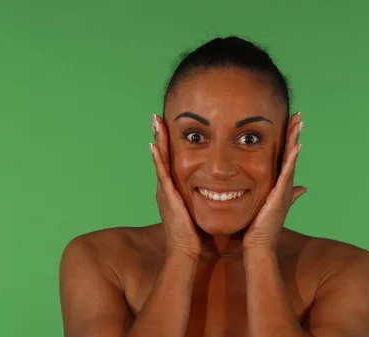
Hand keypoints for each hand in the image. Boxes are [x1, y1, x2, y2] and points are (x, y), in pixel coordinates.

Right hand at [150, 114, 201, 258]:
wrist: (185, 252)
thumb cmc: (193, 235)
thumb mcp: (195, 210)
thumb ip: (201, 199)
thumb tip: (214, 191)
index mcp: (172, 191)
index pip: (169, 162)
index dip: (167, 144)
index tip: (167, 126)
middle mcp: (165, 189)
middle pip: (161, 157)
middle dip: (159, 137)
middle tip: (157, 117)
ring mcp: (164, 192)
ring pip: (160, 161)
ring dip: (158, 141)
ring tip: (155, 122)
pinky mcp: (168, 198)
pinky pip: (162, 174)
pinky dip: (158, 159)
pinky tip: (155, 145)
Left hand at [243, 112, 306, 250]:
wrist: (259, 243)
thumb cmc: (261, 226)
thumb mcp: (271, 205)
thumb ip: (284, 195)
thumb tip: (302, 188)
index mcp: (280, 184)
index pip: (286, 157)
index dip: (290, 139)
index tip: (293, 122)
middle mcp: (285, 185)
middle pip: (291, 154)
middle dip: (295, 134)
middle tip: (299, 116)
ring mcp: (284, 190)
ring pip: (291, 160)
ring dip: (295, 141)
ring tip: (298, 123)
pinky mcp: (280, 195)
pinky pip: (287, 174)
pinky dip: (292, 160)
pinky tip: (296, 146)